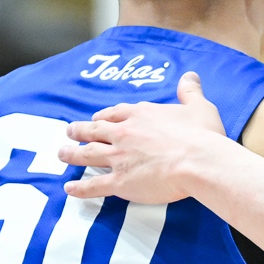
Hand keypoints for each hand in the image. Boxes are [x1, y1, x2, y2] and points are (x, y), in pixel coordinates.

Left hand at [61, 74, 228, 202]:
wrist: (199, 161)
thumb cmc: (202, 135)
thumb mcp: (199, 106)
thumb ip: (190, 91)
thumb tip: (190, 75)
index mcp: (141, 115)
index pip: (115, 113)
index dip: (104, 116)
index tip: (98, 118)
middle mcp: (124, 133)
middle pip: (94, 131)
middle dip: (80, 131)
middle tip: (69, 132)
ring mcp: (119, 157)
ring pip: (87, 154)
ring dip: (72, 154)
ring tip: (61, 154)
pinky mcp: (121, 181)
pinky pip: (94, 185)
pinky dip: (80, 187)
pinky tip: (69, 188)